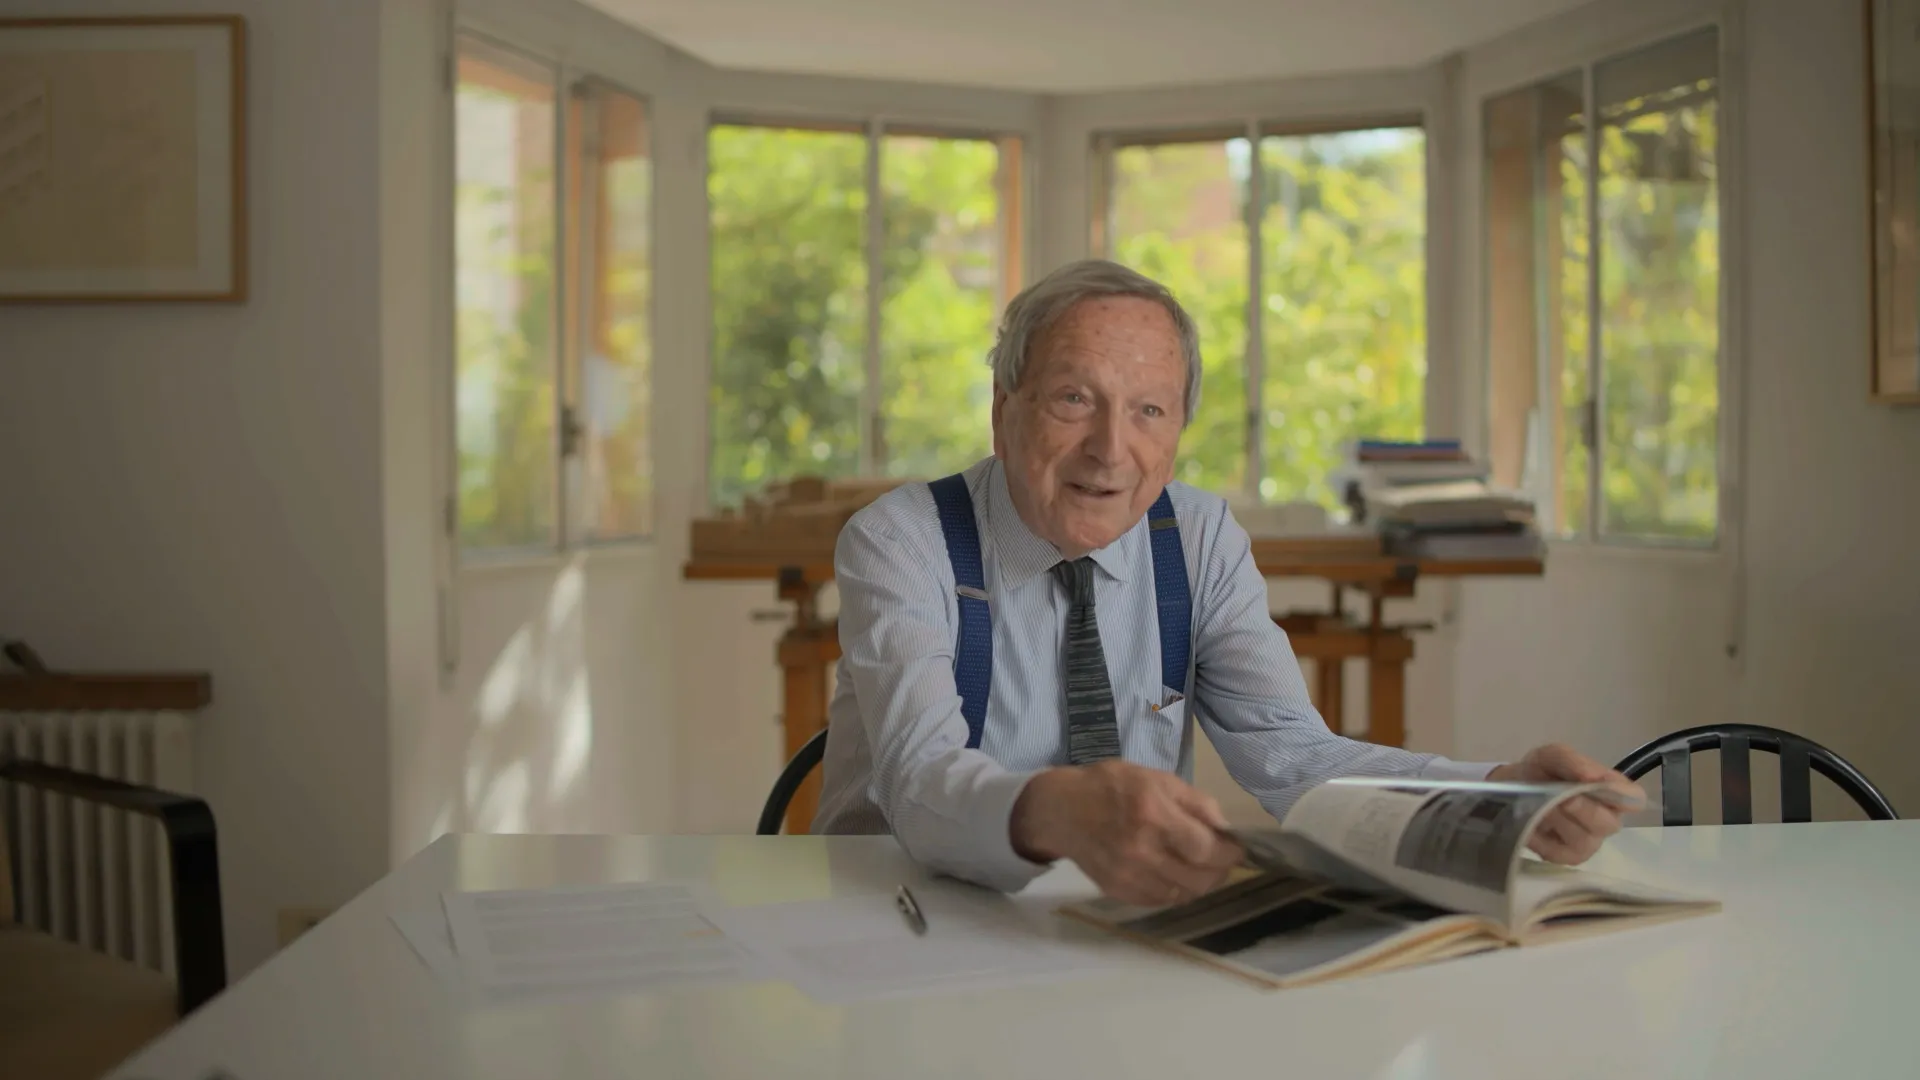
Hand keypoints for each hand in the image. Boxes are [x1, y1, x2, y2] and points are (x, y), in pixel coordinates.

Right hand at [1009, 761, 1244, 906]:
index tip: (1236, 848)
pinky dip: (1175, 890)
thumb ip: (1195, 802)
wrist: (1061, 811)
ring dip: (1199, 882)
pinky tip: (1172, 873)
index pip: (1207, 849)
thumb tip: (1226, 829)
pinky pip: (1161, 900)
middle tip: (1220, 858)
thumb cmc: (1111, 786)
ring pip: (1184, 894)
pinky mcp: (1118, 892)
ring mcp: (1128, 876)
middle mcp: (1142, 850)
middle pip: (1200, 878)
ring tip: (1197, 866)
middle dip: (1219, 870)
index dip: (1230, 853)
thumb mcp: (1156, 778)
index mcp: (1154, 814)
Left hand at [1488, 743, 1643, 864]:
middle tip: (1562, 798)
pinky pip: (1558, 854)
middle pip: (1609, 823)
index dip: (1622, 795)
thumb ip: (1573, 762)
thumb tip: (1593, 777)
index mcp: (1612, 793)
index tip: (1597, 784)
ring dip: (1560, 822)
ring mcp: (1587, 842)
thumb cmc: (1542, 771)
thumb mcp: (1552, 756)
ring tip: (1542, 807)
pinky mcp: (1565, 857)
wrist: (1511, 788)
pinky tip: (1532, 824)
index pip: (1635, 799)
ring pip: (1584, 840)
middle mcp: (1606, 820)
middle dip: (1584, 809)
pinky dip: (1541, 839)